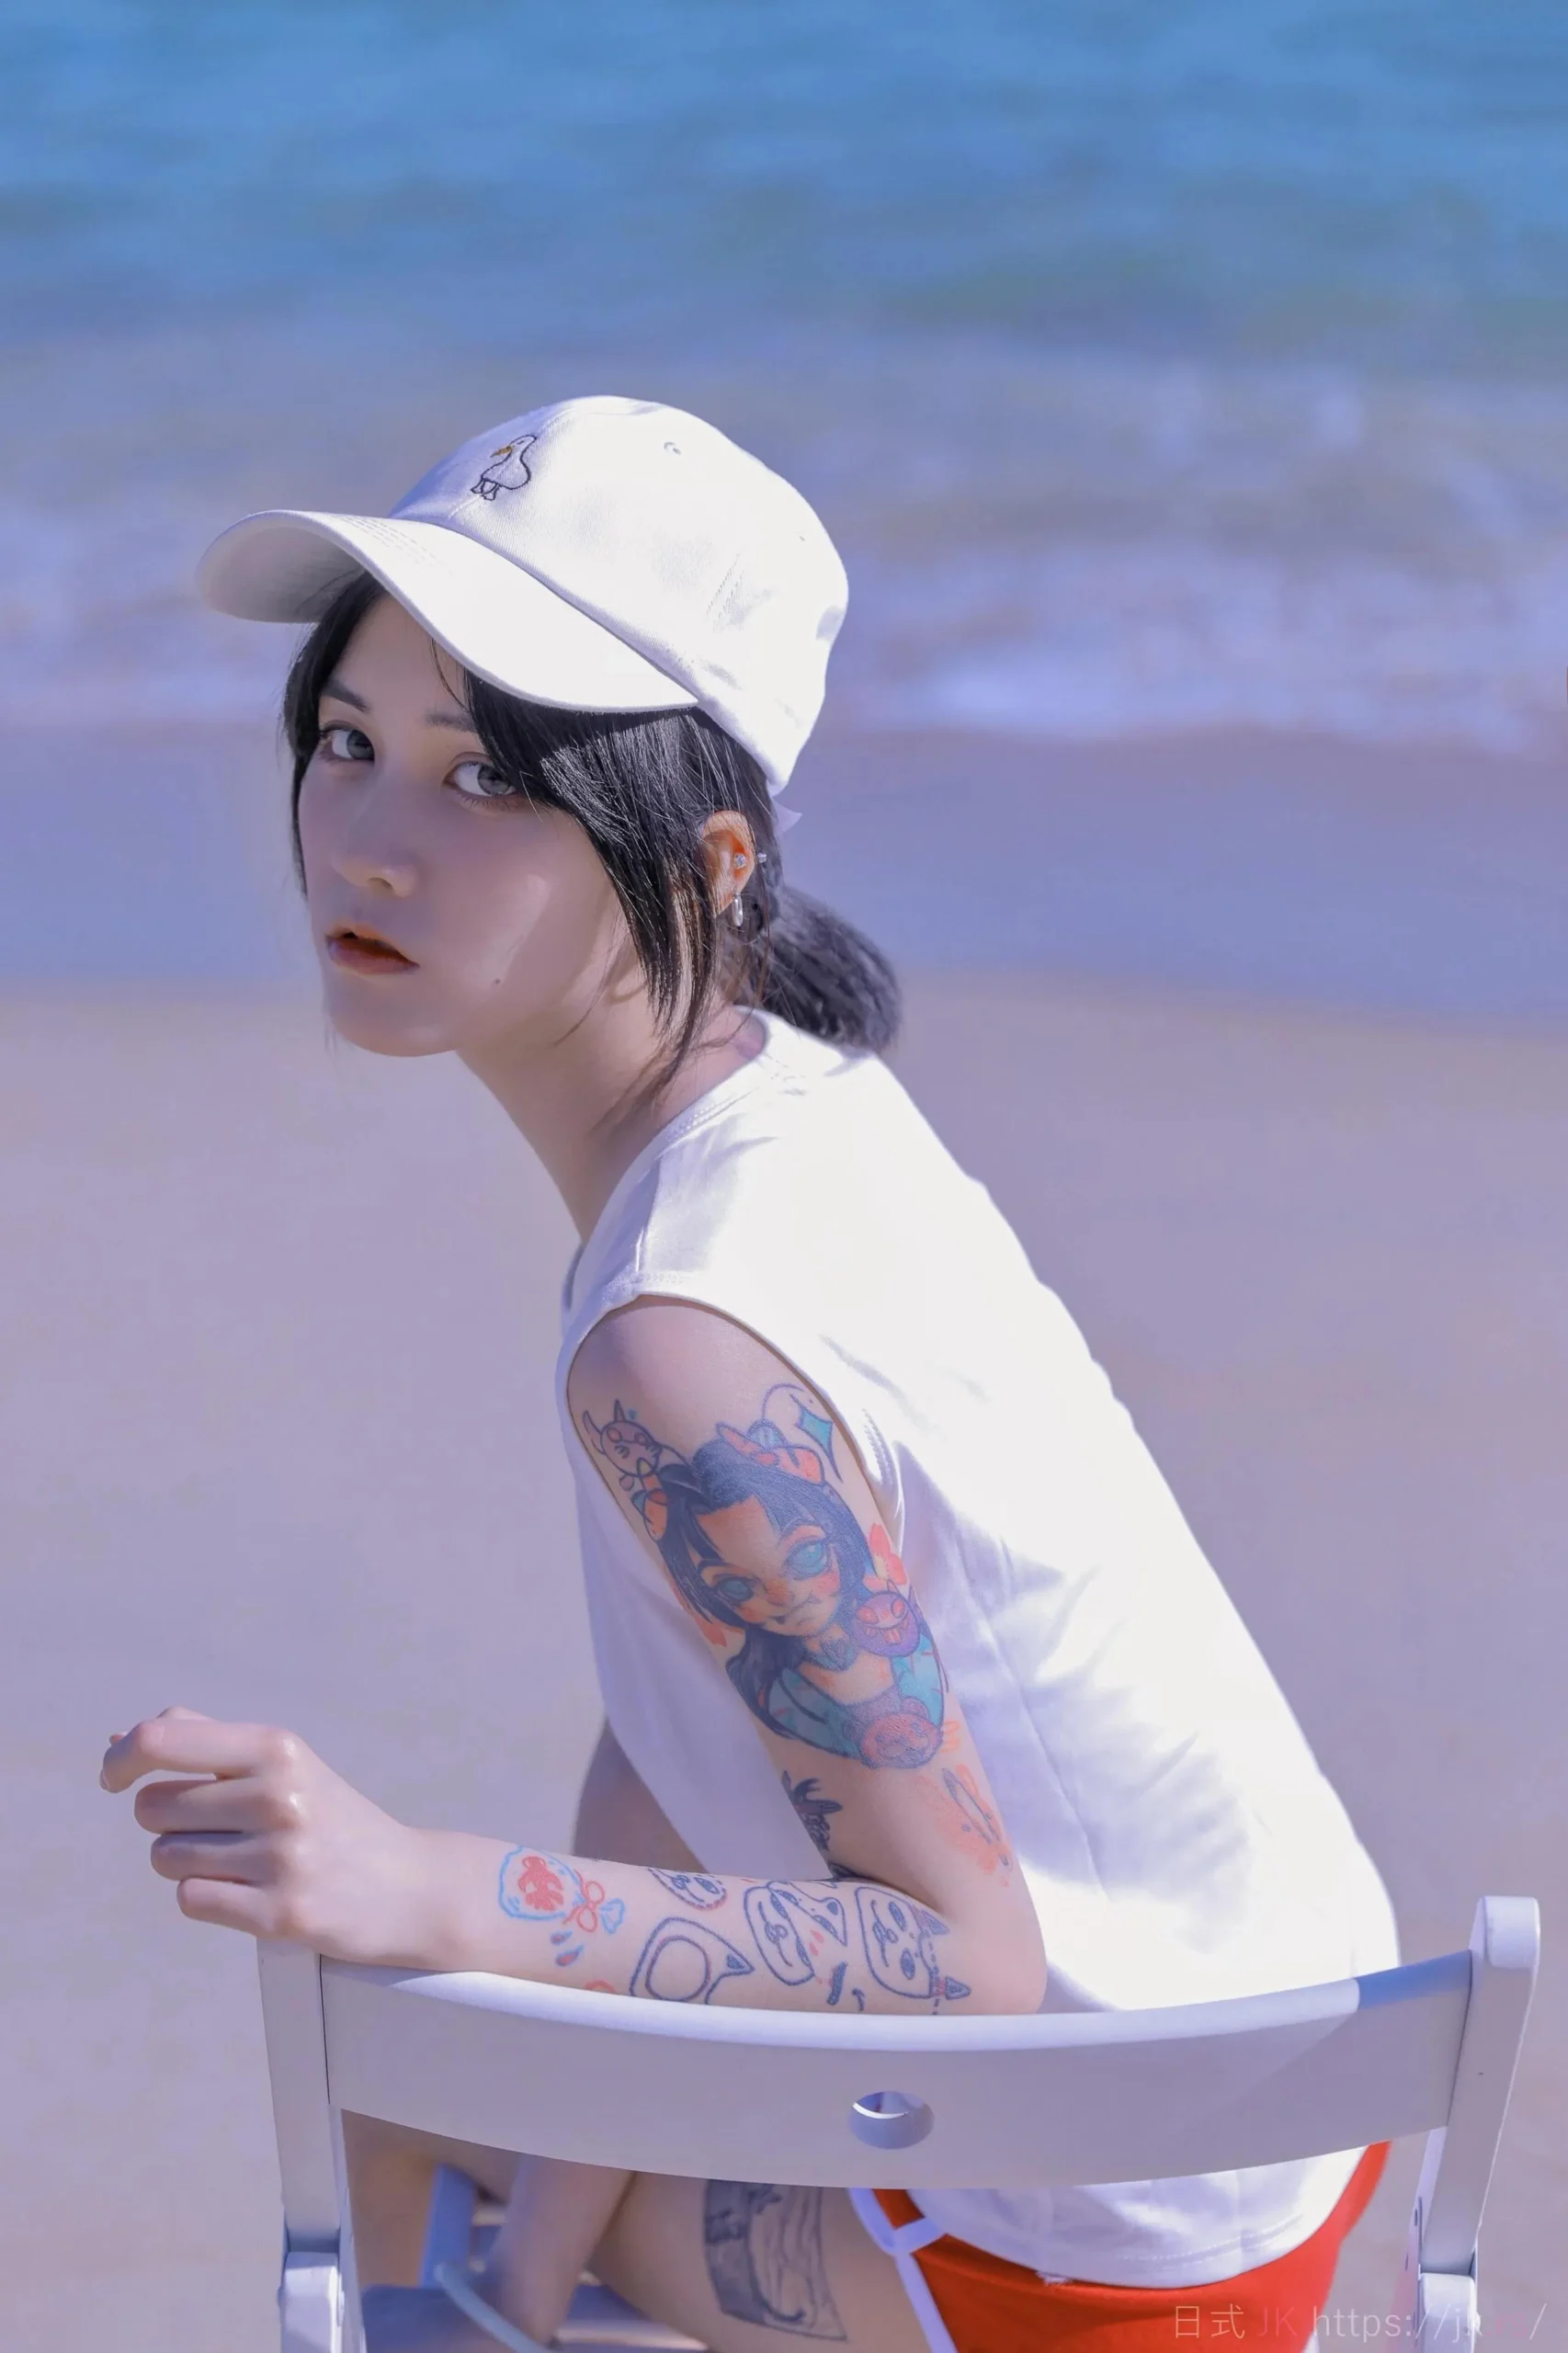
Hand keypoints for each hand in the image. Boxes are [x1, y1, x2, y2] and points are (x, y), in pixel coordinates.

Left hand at [101, 1706, 437, 1963]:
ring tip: (242, 1861)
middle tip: (218, 1828)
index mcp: (278, 1748)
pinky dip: (205, 1897)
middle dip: (167, 1820)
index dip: (120, 1759)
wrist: (408, 1886)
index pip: (162, 1739)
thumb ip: (205, 1739)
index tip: (113, 1778)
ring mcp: (281, 1858)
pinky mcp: (280, 1915)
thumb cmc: (329, 1817)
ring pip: (165, 1857)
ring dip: (187, 1861)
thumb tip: (116, 1741)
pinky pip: (190, 1899)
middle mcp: (279, 1796)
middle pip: (152, 1807)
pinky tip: (247, 1892)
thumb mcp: (283, 1762)